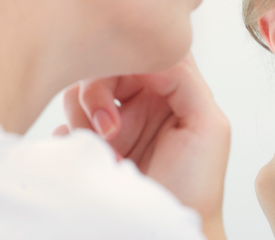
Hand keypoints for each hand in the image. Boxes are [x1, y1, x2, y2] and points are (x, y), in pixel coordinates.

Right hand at [55, 53, 229, 239]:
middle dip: (96, 92)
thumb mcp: (208, 124)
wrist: (168, 231)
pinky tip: (94, 160)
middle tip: (107, 127)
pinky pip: (65, 126)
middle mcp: (137, 101)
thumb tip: (153, 55)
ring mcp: (111, 123)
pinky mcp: (90, 145)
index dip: (126, 60)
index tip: (125, 85)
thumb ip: (186, 80)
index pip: (141, 53)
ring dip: (83, 116)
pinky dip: (70, 137)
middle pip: (102, 67)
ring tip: (107, 151)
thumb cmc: (197, 184)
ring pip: (78, 92)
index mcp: (168, 90)